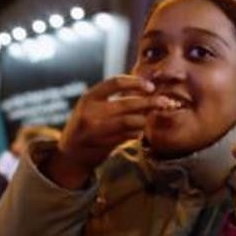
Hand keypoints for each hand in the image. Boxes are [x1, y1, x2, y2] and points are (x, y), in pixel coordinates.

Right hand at [43, 76, 175, 188]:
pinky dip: (139, 131)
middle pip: (127, 103)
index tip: (150, 87)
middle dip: (149, 102)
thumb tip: (145, 87)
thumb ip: (113, 97)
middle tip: (165, 102)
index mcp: (89, 97)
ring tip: (151, 117)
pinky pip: (129, 135)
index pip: (115, 83)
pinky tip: (141, 130)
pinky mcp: (104, 144)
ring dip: (145, 119)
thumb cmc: (87, 124)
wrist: (71, 153)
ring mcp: (97, 129)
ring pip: (130, 121)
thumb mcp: (92, 106)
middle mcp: (91, 112)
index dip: (136, 82)